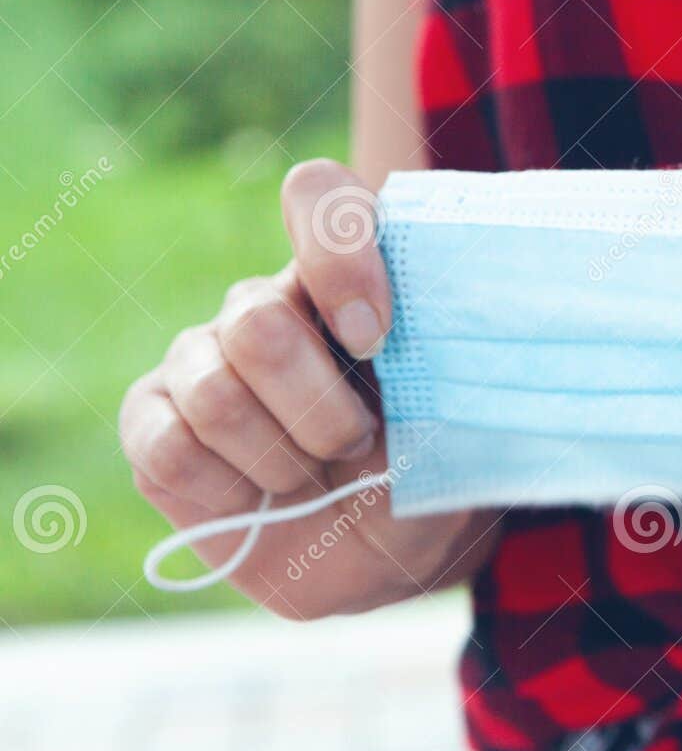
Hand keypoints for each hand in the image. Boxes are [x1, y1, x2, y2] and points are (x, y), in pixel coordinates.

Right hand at [120, 160, 500, 617]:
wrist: (378, 554)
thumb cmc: (422, 472)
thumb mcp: (461, 424)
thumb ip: (456, 373)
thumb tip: (457, 344)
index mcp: (345, 280)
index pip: (318, 196)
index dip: (340, 258)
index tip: (377, 339)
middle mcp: (265, 305)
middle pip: (257, 322)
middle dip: (319, 408)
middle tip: (357, 442)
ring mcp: (199, 358)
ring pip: (214, 391)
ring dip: (282, 457)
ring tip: (313, 475)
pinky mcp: (152, 420)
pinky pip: (170, 446)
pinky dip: (229, 490)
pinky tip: (259, 499)